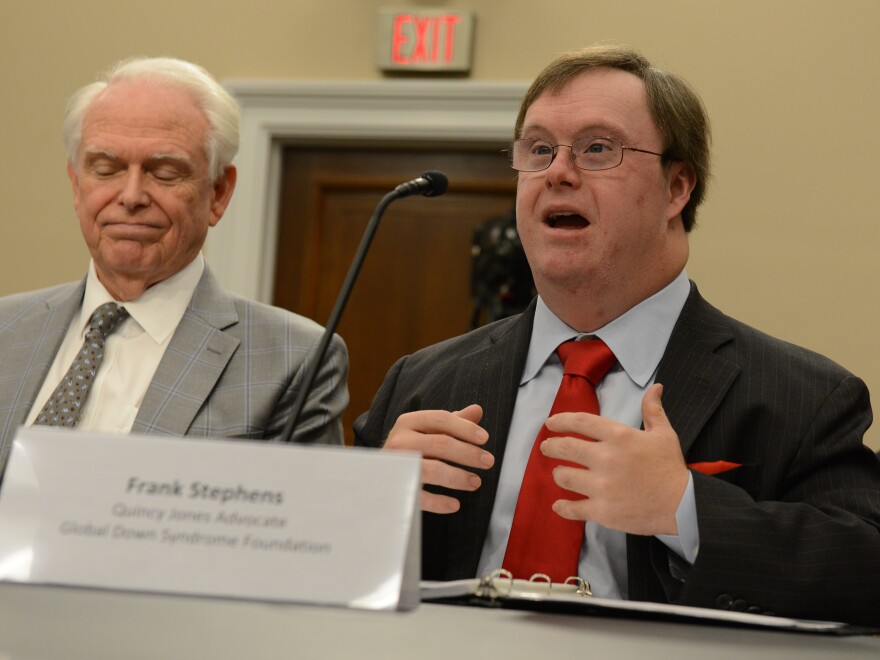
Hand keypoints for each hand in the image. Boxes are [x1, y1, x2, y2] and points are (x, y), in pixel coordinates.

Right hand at [383, 405, 494, 513]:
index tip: (484, 438)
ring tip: (475, 482)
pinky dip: (440, 502)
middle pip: (441, 444)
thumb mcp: (426, 431)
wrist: (375, 473)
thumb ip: (452, 422)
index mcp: (408, 422)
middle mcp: (400, 441)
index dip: (465, 428)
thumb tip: (477, 410)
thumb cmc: (409, 448)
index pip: (441, 419)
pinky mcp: (396, 488)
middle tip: (488, 461)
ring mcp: (397, 465)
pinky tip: (455, 504)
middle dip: (468, 453)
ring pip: (433, 470)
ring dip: (458, 477)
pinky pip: (421, 496)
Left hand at [540, 384, 687, 535]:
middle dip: (551, 446)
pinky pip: (572, 508)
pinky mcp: (602, 511)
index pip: (581, 422)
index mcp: (619, 437)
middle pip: (565, 447)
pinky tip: (559, 505)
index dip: (561, 421)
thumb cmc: (671, 468)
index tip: (550, 424)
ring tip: (560, 473)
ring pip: (564, 476)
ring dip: (558, 474)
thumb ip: (652, 410)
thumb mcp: (664, 434)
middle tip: (546, 447)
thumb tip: (655, 387)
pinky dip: (562, 507)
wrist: (683, 505)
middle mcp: (606, 459)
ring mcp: (602, 486)